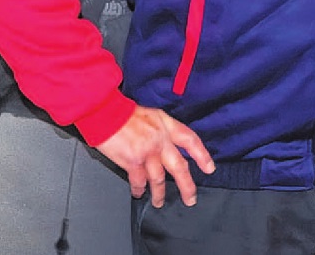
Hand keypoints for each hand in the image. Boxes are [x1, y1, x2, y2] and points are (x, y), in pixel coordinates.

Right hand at [97, 106, 214, 207]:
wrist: (105, 112)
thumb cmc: (123, 113)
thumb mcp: (152, 114)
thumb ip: (162, 129)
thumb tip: (167, 145)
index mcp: (166, 126)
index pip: (191, 141)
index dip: (202, 155)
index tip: (209, 168)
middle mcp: (160, 140)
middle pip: (180, 167)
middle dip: (187, 186)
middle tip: (190, 198)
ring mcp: (147, 152)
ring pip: (159, 179)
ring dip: (160, 193)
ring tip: (159, 201)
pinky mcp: (133, 162)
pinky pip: (139, 181)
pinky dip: (139, 189)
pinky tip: (139, 193)